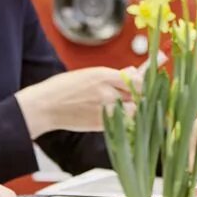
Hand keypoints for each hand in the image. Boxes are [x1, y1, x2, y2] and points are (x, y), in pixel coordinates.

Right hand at [16, 67, 139, 136]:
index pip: (136, 79)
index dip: (147, 79)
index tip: (151, 75)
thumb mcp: (88, 74)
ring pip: (133, 110)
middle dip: (142, 93)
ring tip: (129, 103)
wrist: (44, 107)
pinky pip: (122, 121)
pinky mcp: (101, 124)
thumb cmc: (63, 87)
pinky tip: (119, 112)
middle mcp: (106, 93)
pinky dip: (125, 117)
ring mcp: (104, 110)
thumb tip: (132, 72)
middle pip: (138, 95)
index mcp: (102, 76)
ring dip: (135, 107)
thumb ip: (112, 75)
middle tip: (142, 91)